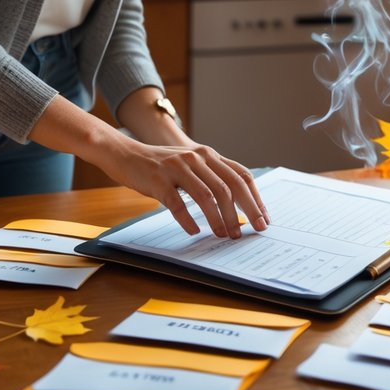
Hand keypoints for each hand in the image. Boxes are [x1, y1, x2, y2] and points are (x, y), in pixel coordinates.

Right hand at [102, 138, 268, 238]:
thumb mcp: (190, 164)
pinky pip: (178, 203)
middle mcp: (197, 158)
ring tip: (224, 235)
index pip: (241, 175)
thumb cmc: (161, 164)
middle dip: (244, 211)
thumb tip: (235, 206)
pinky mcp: (159, 180)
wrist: (126, 153)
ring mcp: (178, 168)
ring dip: (219, 218)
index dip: (255, 197)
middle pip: (229, 186)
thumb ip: (210, 177)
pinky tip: (194, 231)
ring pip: (206, 196)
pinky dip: (188, 220)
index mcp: (208, 155)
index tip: (263, 217)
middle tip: (250, 231)